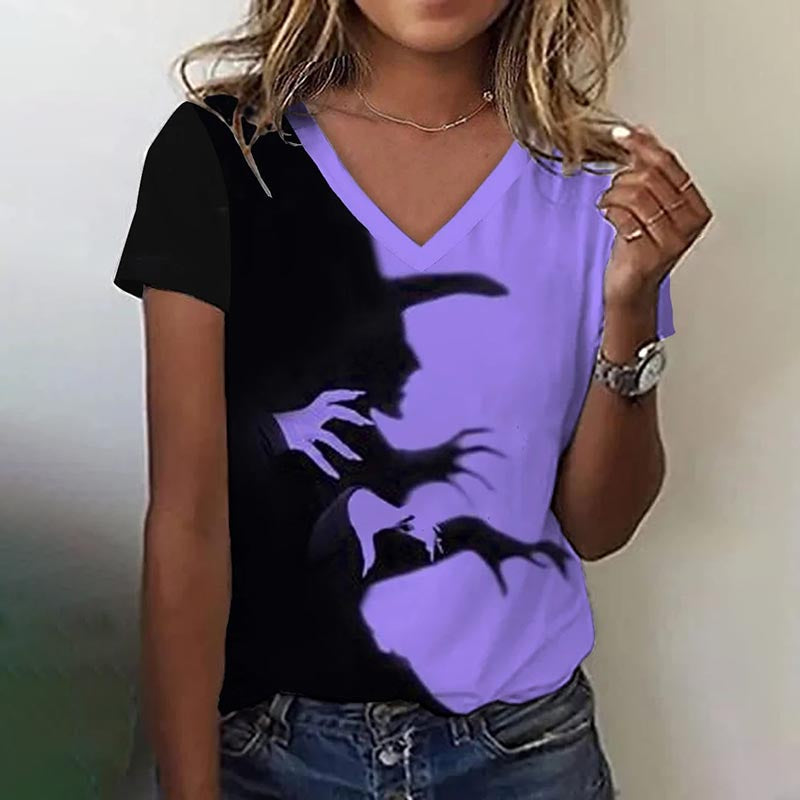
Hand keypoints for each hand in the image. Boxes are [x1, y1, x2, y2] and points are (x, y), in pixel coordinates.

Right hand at [273, 388, 373, 479]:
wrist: (266, 430)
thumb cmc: (284, 426)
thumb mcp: (303, 419)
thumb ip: (317, 418)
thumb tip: (329, 418)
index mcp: (312, 409)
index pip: (329, 396)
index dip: (344, 394)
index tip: (360, 393)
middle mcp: (310, 417)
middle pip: (335, 411)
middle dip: (352, 416)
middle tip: (366, 422)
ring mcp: (305, 430)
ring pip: (328, 438)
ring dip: (343, 449)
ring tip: (355, 458)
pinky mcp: (299, 442)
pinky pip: (316, 455)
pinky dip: (325, 466)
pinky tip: (334, 475)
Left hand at [597, 123, 712, 310]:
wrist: (631, 287)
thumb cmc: (639, 246)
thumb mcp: (650, 206)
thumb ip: (649, 172)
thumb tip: (640, 132)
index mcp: (695, 207)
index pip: (669, 165)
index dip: (643, 146)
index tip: (622, 134)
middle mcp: (689, 223)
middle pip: (651, 178)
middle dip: (624, 177)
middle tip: (613, 187)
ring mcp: (670, 240)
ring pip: (636, 194)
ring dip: (614, 194)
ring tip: (608, 202)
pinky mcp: (648, 253)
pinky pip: (623, 216)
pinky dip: (609, 210)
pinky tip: (607, 214)